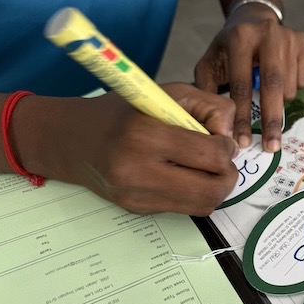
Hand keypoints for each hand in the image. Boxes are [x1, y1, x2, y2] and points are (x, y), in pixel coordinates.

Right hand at [14, 83, 238, 215]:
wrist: (72, 140)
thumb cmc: (123, 112)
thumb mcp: (167, 92)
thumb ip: (208, 106)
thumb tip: (231, 137)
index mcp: (146, 135)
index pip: (212, 156)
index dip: (226, 149)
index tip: (220, 139)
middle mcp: (138, 171)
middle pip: (212, 190)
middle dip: (228, 176)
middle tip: (222, 161)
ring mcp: (137, 196)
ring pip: (202, 206)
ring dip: (215, 189)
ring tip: (205, 169)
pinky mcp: (137, 210)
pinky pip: (184, 210)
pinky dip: (193, 194)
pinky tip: (181, 176)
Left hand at [194, 3, 303, 151]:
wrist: (252, 17)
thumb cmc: (229, 48)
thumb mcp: (210, 64)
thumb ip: (208, 92)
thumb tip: (214, 127)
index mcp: (239, 38)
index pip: (241, 85)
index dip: (243, 117)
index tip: (244, 141)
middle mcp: (266, 34)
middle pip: (273, 86)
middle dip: (271, 120)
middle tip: (271, 146)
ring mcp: (287, 36)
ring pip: (289, 87)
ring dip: (279, 102)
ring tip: (267, 95)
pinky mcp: (302, 41)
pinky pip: (302, 80)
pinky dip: (291, 89)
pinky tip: (279, 79)